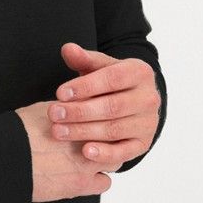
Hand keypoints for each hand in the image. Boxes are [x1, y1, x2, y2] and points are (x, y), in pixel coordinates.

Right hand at [13, 99, 114, 202]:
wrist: (4, 158)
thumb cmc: (18, 132)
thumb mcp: (45, 109)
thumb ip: (67, 110)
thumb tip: (75, 108)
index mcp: (81, 116)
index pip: (108, 115)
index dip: (103, 121)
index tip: (98, 125)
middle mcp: (89, 136)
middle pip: (116, 136)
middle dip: (108, 139)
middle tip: (94, 142)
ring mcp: (87, 161)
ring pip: (115, 160)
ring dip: (105, 160)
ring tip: (89, 161)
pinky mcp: (80, 185)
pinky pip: (104, 183)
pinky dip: (97, 181)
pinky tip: (83, 178)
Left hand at [47, 42, 160, 172]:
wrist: (134, 102)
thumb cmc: (111, 83)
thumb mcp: (99, 68)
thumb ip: (84, 59)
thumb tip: (68, 49)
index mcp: (140, 73)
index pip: (112, 79)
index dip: (85, 86)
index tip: (59, 93)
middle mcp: (149, 98)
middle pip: (112, 106)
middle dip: (79, 111)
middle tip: (53, 114)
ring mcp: (147, 123)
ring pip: (114, 129)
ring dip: (84, 131)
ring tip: (58, 131)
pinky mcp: (143, 143)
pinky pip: (124, 151)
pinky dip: (105, 153)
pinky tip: (85, 152)